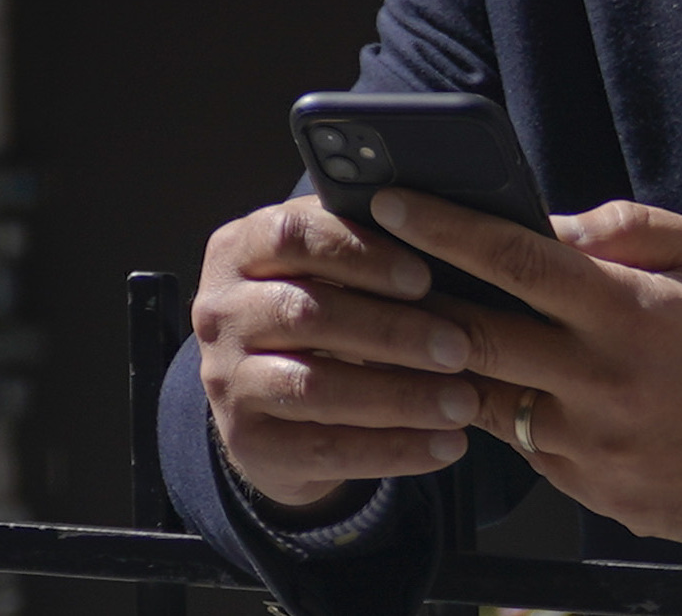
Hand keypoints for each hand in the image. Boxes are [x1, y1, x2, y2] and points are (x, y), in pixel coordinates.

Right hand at [187, 192, 487, 511]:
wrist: (265, 406)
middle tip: (460, 347)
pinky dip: (394, 449)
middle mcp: (220, 313)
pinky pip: (326, 450)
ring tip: (462, 401)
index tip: (423, 277)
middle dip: (391, 331)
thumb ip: (357, 245)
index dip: (359, 253)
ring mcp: (226, 381)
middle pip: (305, 315)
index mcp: (237, 252)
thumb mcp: (319, 271)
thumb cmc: (316, 318)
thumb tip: (438, 232)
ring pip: (315, 387)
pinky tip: (446, 444)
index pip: (290, 236)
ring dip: (399, 396)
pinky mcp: (247, 443)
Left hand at [384, 191, 681, 576]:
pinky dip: (518, 416)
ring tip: (428, 333)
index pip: (512, 260)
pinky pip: (536, 450)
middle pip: (476, 338)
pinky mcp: (606, 499)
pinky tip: (512, 389)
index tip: (389, 199)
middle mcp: (607, 386)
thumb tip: (549, 221)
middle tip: (374, 272)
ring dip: (456, 369)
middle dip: (416, 304)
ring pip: (493, 402)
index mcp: (631, 315)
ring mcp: (603, 452)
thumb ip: (629, 228)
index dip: (443, 226)